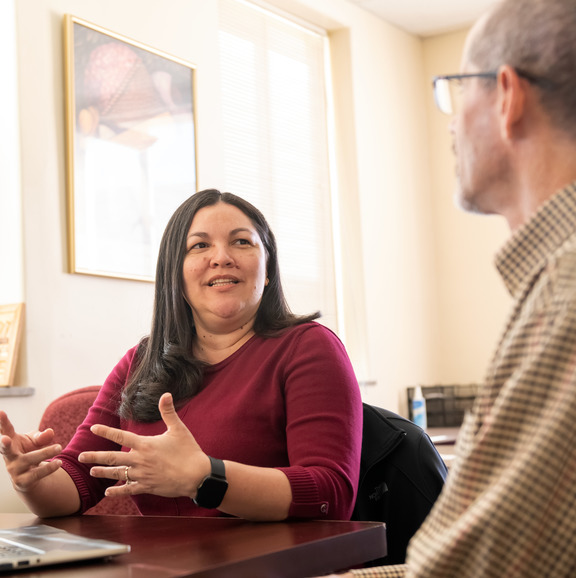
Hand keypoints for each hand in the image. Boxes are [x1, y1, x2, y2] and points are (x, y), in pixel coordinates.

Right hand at [0, 411, 61, 491]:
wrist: (31, 476)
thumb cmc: (31, 451)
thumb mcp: (36, 441)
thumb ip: (42, 437)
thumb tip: (50, 432)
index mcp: (11, 441)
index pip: (6, 430)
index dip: (2, 422)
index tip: (0, 412)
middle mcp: (9, 456)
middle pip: (5, 450)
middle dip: (3, 444)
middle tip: (5, 439)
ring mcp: (14, 469)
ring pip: (28, 460)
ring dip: (44, 453)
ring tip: (59, 447)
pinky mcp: (22, 481)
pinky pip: (36, 474)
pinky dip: (48, 468)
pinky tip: (59, 463)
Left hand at [79, 392, 209, 498]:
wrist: (196, 475)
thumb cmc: (188, 450)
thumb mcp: (178, 429)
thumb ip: (168, 412)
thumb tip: (165, 394)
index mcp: (145, 445)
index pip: (121, 436)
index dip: (106, 431)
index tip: (94, 428)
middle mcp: (140, 460)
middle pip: (112, 458)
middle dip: (95, 457)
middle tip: (80, 457)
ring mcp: (142, 475)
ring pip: (117, 474)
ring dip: (103, 472)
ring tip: (91, 471)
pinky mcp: (147, 486)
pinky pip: (128, 489)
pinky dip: (117, 490)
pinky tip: (108, 491)